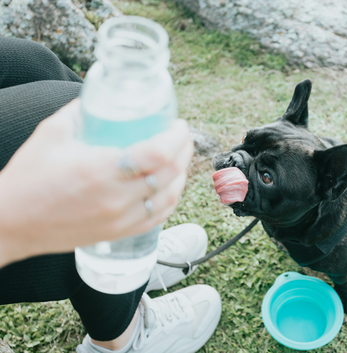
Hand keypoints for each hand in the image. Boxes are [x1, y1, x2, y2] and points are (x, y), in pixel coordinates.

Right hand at [0, 99, 193, 266]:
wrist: (10, 223)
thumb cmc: (27, 178)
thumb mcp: (52, 134)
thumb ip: (80, 111)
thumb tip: (102, 98)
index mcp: (101, 169)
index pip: (158, 153)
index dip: (176, 137)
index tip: (179, 125)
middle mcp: (116, 197)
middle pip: (170, 173)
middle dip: (184, 151)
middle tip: (182, 137)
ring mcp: (120, 219)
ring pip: (169, 197)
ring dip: (181, 176)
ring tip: (180, 159)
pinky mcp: (119, 233)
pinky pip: (157, 218)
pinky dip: (170, 200)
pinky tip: (171, 187)